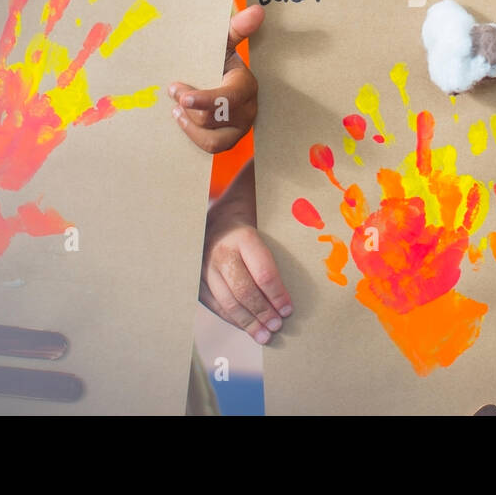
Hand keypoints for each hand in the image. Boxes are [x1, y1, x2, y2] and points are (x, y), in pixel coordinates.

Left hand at [167, 5, 262, 153]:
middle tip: (174, 90)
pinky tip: (181, 118)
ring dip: (189, 123)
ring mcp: (239, 129)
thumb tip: (257, 10)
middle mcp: (247, 110)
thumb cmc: (219, 60)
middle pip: (213, 118)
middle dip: (189, 107)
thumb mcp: (225, 43)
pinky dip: (192, 134)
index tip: (181, 97)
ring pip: (212, 138)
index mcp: (246, 86)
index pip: (228, 98)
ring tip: (176, 109)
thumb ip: (237, 28)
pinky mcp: (229, 141)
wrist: (219, 78)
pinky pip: (210, 147)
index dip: (205, 100)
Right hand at [200, 160, 292, 343]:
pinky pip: (213, 305)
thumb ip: (271, 179)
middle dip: (263, 311)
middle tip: (280, 325)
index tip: (289, 308)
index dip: (276, 292)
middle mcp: (217, 252)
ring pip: (227, 302)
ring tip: (267, 334)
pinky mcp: (194, 280)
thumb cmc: (240, 200)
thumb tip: (301, 159)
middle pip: (243, 290)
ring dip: (249, 321)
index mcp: (237, 232)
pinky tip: (248, 329)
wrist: (196, 206)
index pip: (261, 269)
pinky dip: (232, 319)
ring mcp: (202, 268)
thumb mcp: (254, 187)